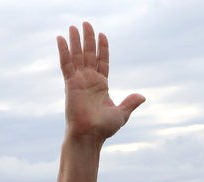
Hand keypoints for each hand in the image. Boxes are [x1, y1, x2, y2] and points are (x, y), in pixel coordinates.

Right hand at [57, 22, 144, 141]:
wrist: (90, 135)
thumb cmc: (103, 128)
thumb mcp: (121, 114)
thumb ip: (130, 103)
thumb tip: (142, 97)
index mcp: (101, 86)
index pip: (101, 61)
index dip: (102, 48)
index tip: (102, 35)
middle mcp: (89, 81)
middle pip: (88, 54)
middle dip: (87, 39)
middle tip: (86, 23)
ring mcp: (79, 81)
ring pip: (76, 56)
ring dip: (75, 41)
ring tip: (74, 26)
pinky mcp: (70, 83)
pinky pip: (66, 64)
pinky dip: (64, 51)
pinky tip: (61, 39)